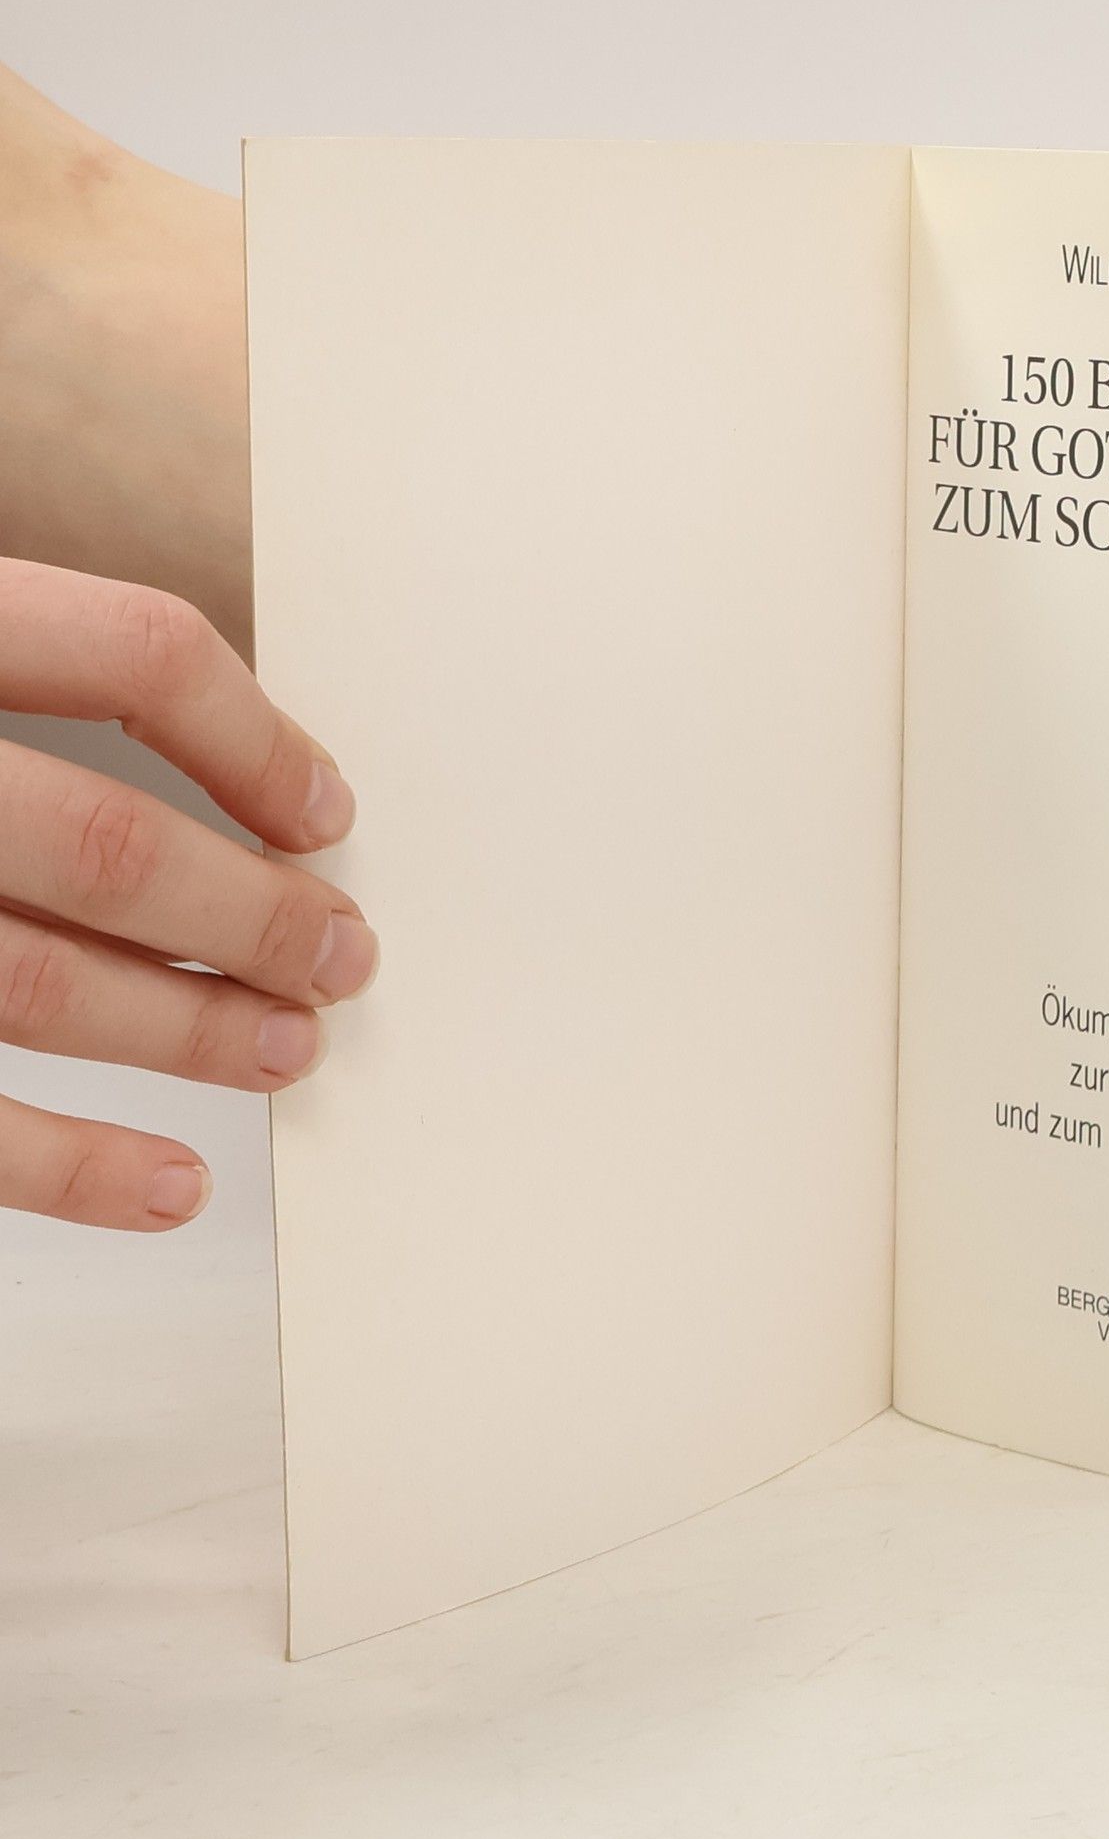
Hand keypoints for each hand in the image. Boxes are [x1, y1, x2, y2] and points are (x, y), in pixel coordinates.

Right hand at [0, 558, 376, 1228]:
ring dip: (190, 1031)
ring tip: (289, 1052)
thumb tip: (213, 768)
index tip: (328, 809)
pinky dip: (65, 1166)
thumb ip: (3, 665)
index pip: (129, 652)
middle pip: (109, 844)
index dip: (255, 736)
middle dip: (256, 914)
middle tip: (344, 958)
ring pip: (38, 983)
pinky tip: (169, 1186)